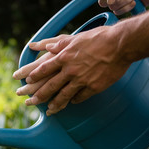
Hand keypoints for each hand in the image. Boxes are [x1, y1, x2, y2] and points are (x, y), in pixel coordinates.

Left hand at [13, 26, 131, 114]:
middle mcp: (70, 70)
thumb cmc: (98, 37)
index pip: (44, 69)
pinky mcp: (93, 87)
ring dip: (55, 104)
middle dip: (39, 95)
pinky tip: (72, 103)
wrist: (120, 44)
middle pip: (50, 86)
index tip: (27, 81)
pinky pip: (80, 97)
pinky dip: (75, 100)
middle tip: (30, 102)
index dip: (34, 76)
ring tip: (49, 111)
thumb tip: (41, 46)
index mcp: (64, 56)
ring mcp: (81, 80)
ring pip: (64, 95)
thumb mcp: (74, 38)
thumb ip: (56, 43)